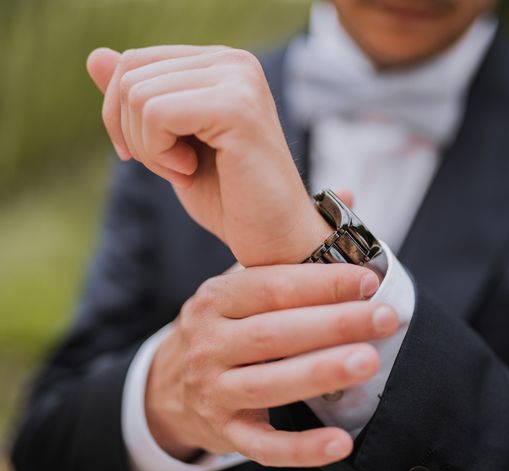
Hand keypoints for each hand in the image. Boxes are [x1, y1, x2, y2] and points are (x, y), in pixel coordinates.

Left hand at [86, 46, 330, 266]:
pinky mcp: (237, 107)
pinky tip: (190, 171)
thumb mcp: (169, 143)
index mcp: (220, 63)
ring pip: (138, 95)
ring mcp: (239, 80)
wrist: (273, 237)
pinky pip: (156, 114)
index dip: (121, 115)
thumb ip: (137, 98)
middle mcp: (233, 61)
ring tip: (187, 170)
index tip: (150, 155)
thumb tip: (94, 54)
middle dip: (134, 135)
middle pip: (130, 76)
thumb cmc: (228, 196)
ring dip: (150, 149)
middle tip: (175, 167)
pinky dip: (160, 155)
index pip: (135, 62)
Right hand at [146, 264, 398, 466]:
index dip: (321, 283)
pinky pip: (264, 445)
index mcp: (216, 299)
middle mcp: (209, 342)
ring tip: (370, 361)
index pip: (270, 286)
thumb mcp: (241, 281)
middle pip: (274, 333)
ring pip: (269, 384)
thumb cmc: (222, 324)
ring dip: (322, 372)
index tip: (368, 279)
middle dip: (333, 324)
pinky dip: (302, 448)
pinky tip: (342, 442)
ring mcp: (213, 391)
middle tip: (385, 317)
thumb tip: (348, 193)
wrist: (168, 385)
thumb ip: (293, 245)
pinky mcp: (224, 432)